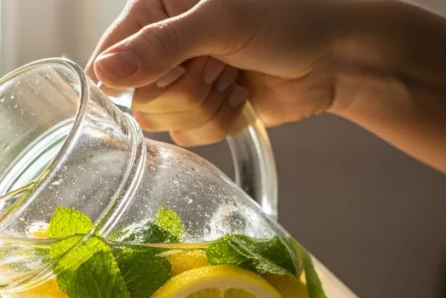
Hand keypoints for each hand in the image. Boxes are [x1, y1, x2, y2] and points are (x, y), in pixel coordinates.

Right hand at [88, 0, 368, 144]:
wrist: (341, 54)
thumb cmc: (291, 17)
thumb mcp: (220, 22)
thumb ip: (159, 46)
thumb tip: (104, 72)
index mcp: (157, 9)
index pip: (109, 55)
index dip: (127, 76)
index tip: (163, 74)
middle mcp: (165, 47)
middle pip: (137, 97)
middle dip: (185, 89)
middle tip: (218, 64)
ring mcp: (185, 81)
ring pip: (164, 122)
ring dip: (207, 106)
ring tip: (235, 76)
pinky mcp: (206, 111)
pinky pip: (190, 136)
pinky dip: (222, 121)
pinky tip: (244, 95)